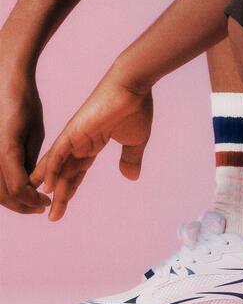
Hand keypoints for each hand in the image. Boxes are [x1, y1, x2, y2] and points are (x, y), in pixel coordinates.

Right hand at [0, 68, 50, 213]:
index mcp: (6, 151)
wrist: (6, 83)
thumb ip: (31, 161)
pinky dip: (3, 187)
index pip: (18, 189)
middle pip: (3, 195)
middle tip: (40, 206)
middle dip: (22, 205)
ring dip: (11, 199)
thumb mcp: (35, 133)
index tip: (45, 202)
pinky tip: (18, 187)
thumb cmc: (24, 104)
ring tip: (30, 199)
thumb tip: (31, 185)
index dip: (32, 200)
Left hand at [30, 69, 152, 221]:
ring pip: (60, 166)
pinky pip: (58, 154)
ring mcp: (75, 136)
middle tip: (53, 217)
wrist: (133, 86)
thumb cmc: (135, 108)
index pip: (78, 171)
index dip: (71, 189)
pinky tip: (46, 185)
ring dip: (54, 187)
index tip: (64, 205)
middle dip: (60, 195)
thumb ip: (130, 159)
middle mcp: (80, 141)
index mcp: (93, 143)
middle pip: (66, 173)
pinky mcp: (74, 131)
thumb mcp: (135, 141)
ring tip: (48, 208)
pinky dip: (51, 169)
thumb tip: (130, 177)